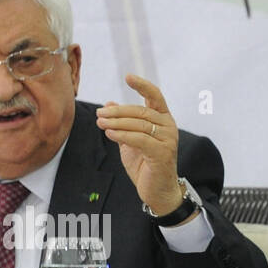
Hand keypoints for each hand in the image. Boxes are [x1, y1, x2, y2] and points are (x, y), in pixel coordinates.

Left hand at [95, 74, 190, 217]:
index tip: (128, 77)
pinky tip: (109, 133)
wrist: (157, 191)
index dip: (142, 85)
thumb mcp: (130, 141)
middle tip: (99, 114)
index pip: (155, 96)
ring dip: (116, 123)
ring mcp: (168, 139)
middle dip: (117, 111)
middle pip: (140, 111)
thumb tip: (108, 104)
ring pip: (139, 124)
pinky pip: (139, 139)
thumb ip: (122, 123)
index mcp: (163, 119)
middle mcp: (168, 126)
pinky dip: (122, 135)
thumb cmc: (145, 165)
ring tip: (100, 123)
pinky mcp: (162, 153)